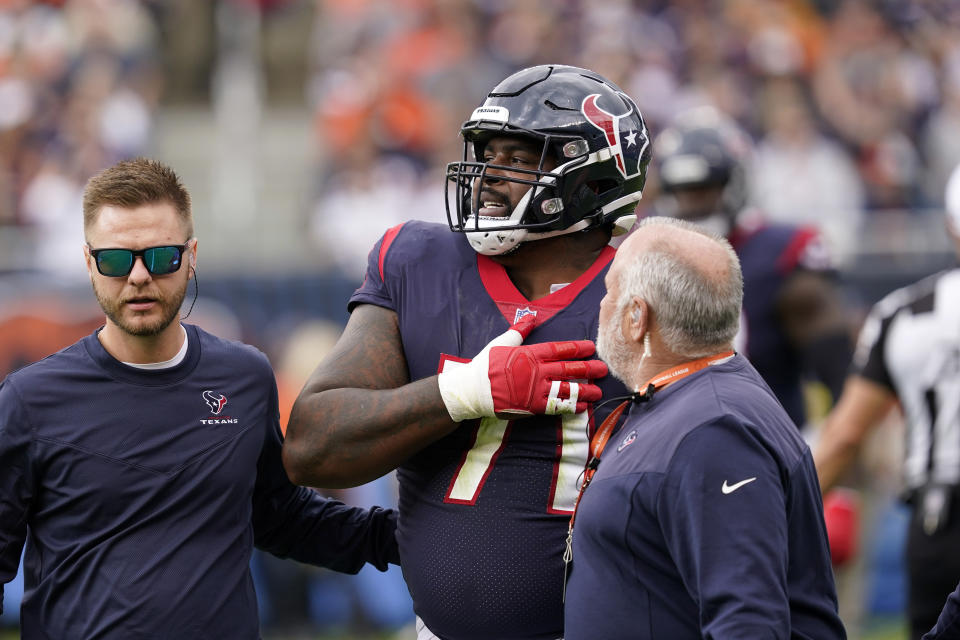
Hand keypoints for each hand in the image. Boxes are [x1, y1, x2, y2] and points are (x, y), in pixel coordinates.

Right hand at [437, 315, 607, 421]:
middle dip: (587, 369)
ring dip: (584, 390)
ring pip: (566, 389)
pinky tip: (583, 406)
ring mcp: (535, 390)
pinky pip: (556, 406)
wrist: (472, 389)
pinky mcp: (531, 406)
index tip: (590, 347)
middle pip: (568, 369)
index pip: (559, 349)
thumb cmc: (486, 364)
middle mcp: (536, 371)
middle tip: (603, 369)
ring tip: (598, 391)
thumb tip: (531, 316)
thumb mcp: (502, 342)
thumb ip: (520, 330)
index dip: (577, 348)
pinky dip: (570, 406)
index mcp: (530, 354)